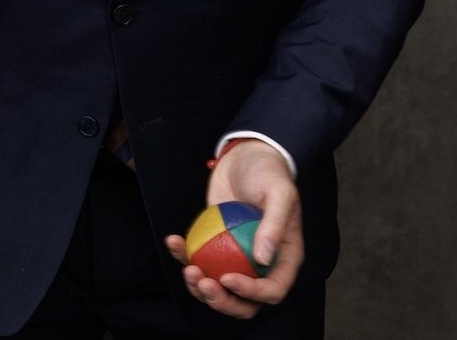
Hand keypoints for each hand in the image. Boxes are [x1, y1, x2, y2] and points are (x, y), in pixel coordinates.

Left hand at [165, 139, 303, 319]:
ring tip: (188, 269)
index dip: (251, 293)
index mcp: (283, 258)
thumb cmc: (269, 172)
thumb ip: (275, 224)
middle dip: (221, 301)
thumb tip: (263, 259)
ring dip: (200, 288)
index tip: (227, 277)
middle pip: (245, 302)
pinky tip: (173, 241)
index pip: (272, 290)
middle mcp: (261, 265)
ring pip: (219, 288)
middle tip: (203, 282)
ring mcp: (237, 257)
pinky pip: (199, 259)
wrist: (246, 155)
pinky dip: (184, 256)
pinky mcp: (215, 245)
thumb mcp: (279, 192)